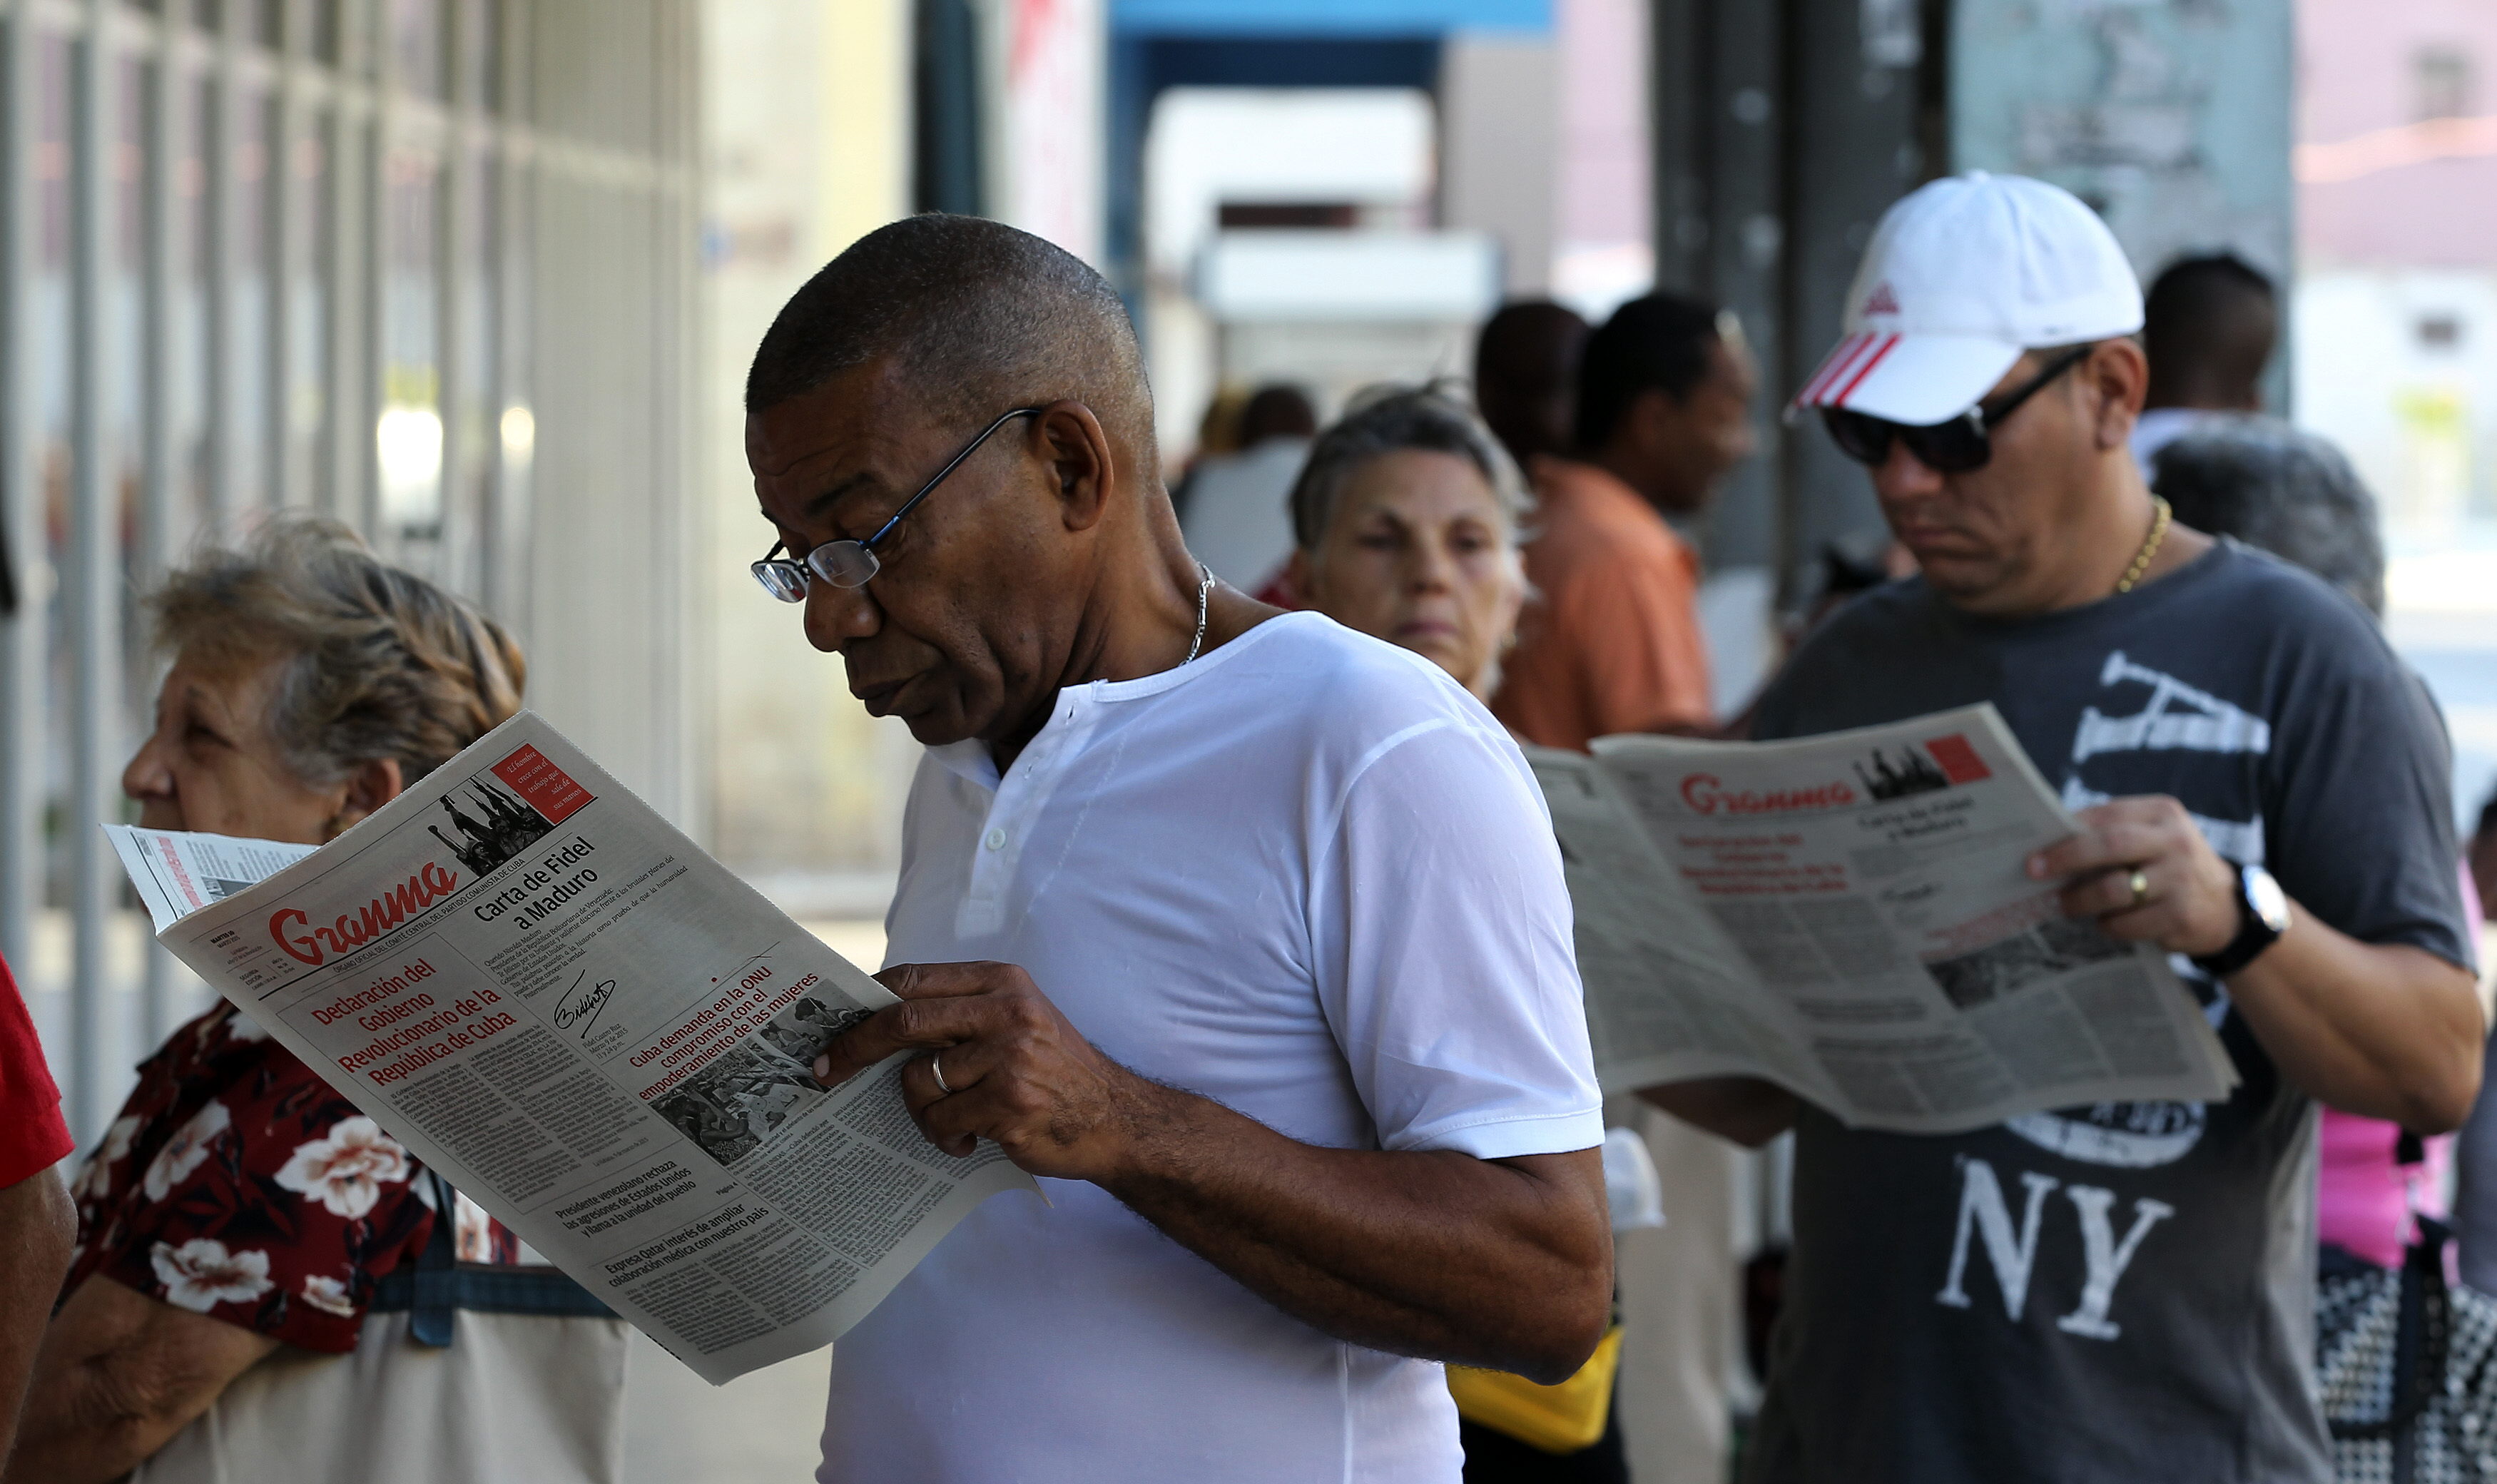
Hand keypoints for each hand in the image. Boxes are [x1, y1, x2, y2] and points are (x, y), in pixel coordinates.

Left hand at [810, 961, 1163, 1181]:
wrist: (1115, 1118)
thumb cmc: (1055, 1071)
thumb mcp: (1017, 1018)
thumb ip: (960, 1012)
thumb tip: (876, 1018)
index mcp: (1002, 981)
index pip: (912, 980)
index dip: (864, 1002)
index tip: (832, 1027)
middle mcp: (1007, 1011)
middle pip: (903, 1022)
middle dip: (854, 1049)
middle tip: (825, 1073)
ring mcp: (1010, 1058)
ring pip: (919, 1081)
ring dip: (922, 1110)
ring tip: (954, 1119)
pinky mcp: (1010, 1104)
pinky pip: (941, 1121)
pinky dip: (944, 1137)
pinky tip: (971, 1139)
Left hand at [2026, 796, 2244, 956]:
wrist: (2223, 908)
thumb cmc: (2168, 866)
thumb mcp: (2152, 837)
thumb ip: (2111, 833)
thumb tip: (2047, 843)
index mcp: (2162, 813)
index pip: (2106, 815)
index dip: (2066, 832)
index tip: (2033, 849)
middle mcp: (2175, 841)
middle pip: (2109, 845)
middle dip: (2066, 859)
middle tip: (2034, 873)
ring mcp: (2181, 879)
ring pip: (2114, 890)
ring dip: (2081, 900)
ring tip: (2066, 904)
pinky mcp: (2181, 915)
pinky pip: (2127, 923)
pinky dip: (2108, 925)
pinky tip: (2105, 923)